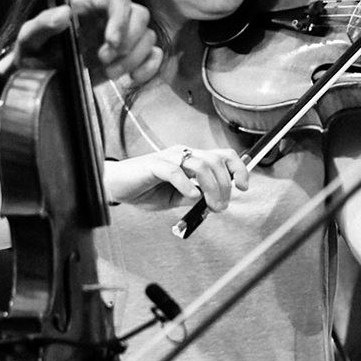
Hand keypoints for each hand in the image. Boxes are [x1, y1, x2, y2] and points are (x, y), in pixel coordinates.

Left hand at [15, 0, 161, 85]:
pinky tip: (131, 79)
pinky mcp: (130, 57)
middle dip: (127, 42)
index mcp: (88, 4)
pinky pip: (154, 55)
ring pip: (148, 37)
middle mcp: (109, 16)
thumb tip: (64, 13)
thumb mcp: (30, 40)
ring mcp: (123, 37)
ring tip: (107, 73)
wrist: (43, 81)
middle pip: (140, 15)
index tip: (112, 43)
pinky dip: (149, 68)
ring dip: (132, 59)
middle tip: (104, 61)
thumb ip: (42, 24)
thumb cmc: (36, 55)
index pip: (118, 0)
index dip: (120, 19)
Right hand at [106, 144, 248, 211]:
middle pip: (216, 161)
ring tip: (209, 205)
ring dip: (211, 188)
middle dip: (225, 186)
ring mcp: (169, 157)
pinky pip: (176, 171)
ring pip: (201, 165)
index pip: (223, 155)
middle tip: (220, 207)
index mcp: (191, 159)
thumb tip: (215, 201)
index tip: (244, 187)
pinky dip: (187, 185)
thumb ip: (195, 196)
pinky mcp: (154, 165)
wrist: (117, 186)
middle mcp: (183, 154)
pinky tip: (190, 196)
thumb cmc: (146, 189)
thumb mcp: (176, 197)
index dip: (238, 168)